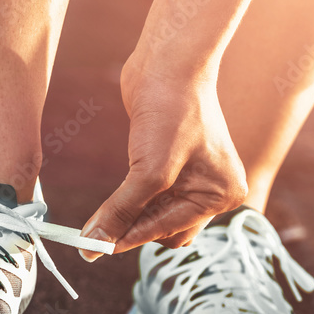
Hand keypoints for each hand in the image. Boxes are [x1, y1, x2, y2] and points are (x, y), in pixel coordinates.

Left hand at [80, 58, 247, 258]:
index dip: (127, 239)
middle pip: (165, 230)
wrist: (168, 63)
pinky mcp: (172, 164)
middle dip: (131, 231)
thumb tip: (94, 244)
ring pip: (156, 216)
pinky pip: (151, 196)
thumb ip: (122, 210)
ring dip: (130, 218)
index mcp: (222, 194)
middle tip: (92, 237)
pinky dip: (131, 202)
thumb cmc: (171, 112)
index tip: (91, 250)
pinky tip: (111, 204)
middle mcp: (213, 189)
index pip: (167, 230)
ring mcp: (194, 177)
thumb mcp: (149, 170)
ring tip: (97, 223)